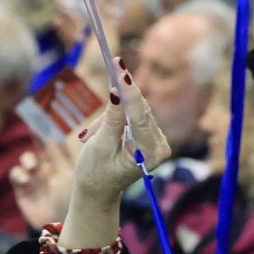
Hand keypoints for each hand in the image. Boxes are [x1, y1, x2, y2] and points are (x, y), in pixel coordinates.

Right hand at [10, 137, 78, 232]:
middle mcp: (47, 168)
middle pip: (38, 147)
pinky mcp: (23, 191)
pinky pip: (16, 176)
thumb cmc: (74, 202)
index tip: (45, 116)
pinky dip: (19, 174)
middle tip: (34, 128)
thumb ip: (63, 157)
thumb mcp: (71, 176)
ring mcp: (34, 179)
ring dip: (27, 159)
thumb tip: (56, 134)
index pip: (54, 143)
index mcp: (62, 164)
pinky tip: (26, 179)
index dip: (48, 130)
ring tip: (33, 166)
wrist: (68, 230)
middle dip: (34, 137)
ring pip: (25, 160)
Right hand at [61, 83, 163, 250]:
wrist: (98, 190)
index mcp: (150, 154)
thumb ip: (111, 118)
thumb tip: (116, 91)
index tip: (121, 68)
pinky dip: (115, 118)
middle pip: (140, 109)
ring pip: (134, 110)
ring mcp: (157, 140)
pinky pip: (133, 115)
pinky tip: (101, 134)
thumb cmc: (95, 173)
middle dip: (118, 99)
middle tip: (113, 64)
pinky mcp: (150, 135)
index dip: (129, 91)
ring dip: (111, 116)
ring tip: (93, 136)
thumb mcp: (99, 146)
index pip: (140, 115)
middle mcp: (160, 146)